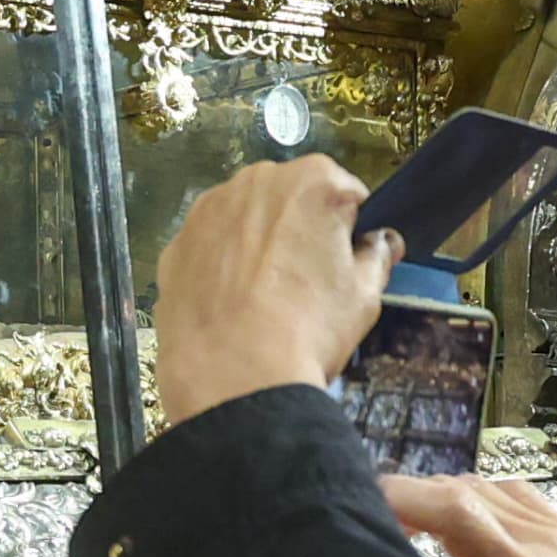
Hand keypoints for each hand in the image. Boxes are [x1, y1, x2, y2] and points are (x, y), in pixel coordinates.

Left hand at [150, 157, 400, 432]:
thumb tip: (382, 242)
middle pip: (292, 199)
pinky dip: (221, 264)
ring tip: (264, 297)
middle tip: (305, 283)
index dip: (350, 230)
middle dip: (301, 229)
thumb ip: (378, 254)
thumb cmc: (309, 327)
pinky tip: (230, 303)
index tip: (344, 263)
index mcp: (313, 180)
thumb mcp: (364, 293)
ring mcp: (207, 210)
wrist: (232, 376)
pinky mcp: (175, 243)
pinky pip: (211, 245)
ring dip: (258, 243)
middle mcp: (255, 180)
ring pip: (247, 219)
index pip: (347, 194)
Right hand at [383, 472, 556, 556]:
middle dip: (414, 495)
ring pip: (492, 487)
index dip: (404, 497)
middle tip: (374, 517)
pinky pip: (519, 496)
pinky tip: (460, 520)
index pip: (457, 512)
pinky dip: (480, 498)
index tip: (365, 502)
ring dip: (446, 495)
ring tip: (408, 519)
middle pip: (467, 490)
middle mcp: (551, 548)